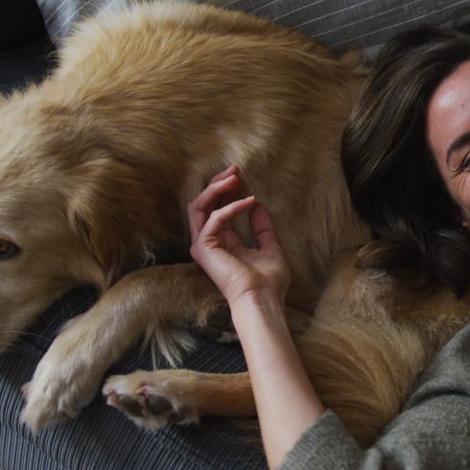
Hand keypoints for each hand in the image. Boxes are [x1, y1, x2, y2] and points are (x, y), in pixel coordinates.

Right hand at [188, 166, 290, 310]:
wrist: (263, 300)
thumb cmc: (269, 282)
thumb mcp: (270, 247)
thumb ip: (263, 228)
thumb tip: (257, 205)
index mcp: (222, 244)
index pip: (218, 210)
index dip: (228, 191)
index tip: (241, 176)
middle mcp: (208, 243)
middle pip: (204, 204)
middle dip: (218, 183)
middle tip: (235, 169)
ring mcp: (203, 245)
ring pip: (199, 206)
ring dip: (216, 188)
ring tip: (235, 176)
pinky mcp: (203, 247)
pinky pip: (214, 217)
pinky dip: (232, 206)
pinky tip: (249, 201)